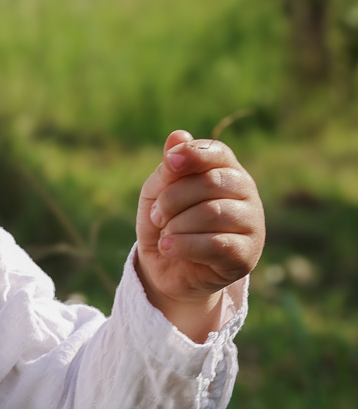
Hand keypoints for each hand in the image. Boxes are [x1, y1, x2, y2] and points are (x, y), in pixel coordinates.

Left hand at [135, 130, 264, 340]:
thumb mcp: (156, 194)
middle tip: (156, 216)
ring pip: (212, 213)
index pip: (217, 153)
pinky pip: (215, 244)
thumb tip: (178, 135)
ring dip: (176, 225)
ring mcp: (252, 225)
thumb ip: (168, 169)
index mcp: (227, 172)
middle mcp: (246, 194)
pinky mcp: (246, 255)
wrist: (167, 272)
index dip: (194, 154)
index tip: (170, 162)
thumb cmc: (165, 225)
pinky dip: (183, 245)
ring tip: (165, 236)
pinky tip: (168, 248)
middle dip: (172, 198)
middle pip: (211, 182)